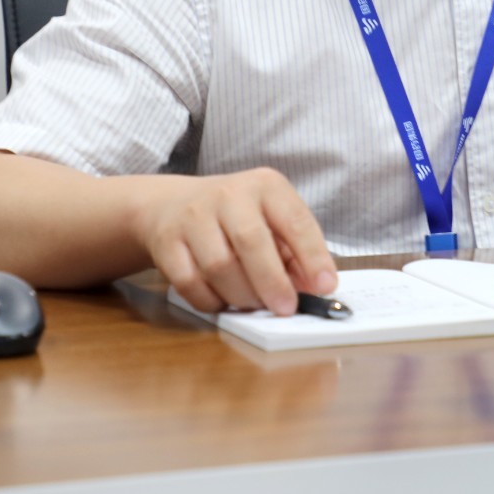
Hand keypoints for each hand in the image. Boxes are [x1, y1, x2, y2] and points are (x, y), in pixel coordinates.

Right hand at [137, 167, 336, 316]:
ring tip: (254, 304)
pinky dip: (211, 301)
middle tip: (286, 308)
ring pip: (220, 266)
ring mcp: (193, 216)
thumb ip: (294, 253)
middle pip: (252, 242)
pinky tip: (223, 300)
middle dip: (272, 282)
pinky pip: (190, 282)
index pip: (295, 219)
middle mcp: (229, 194)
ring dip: (242, 295)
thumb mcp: (270, 219)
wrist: (170, 205)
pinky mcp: (167, 242)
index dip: (313, 256)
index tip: (326, 286)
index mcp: (265, 185)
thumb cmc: (235, 217)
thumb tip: (314, 288)